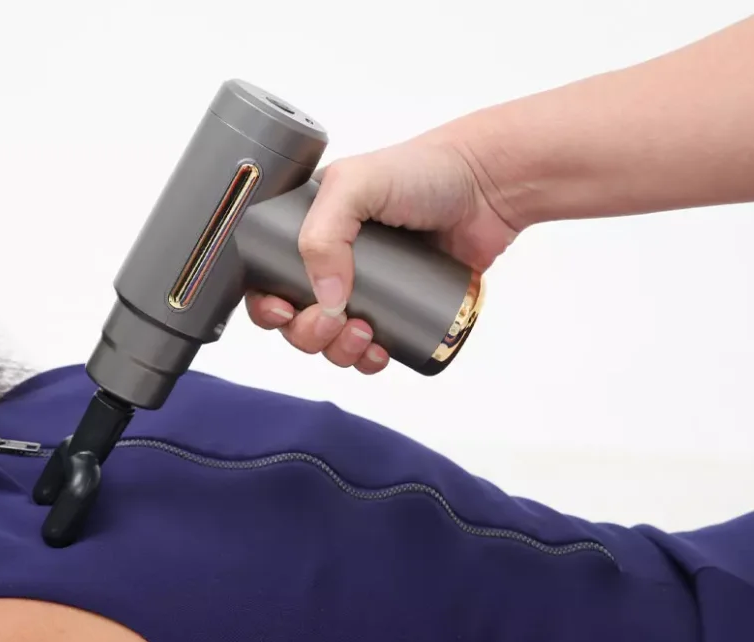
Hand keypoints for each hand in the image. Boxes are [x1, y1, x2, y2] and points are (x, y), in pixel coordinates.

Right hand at [244, 133, 517, 372]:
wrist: (488, 187)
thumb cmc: (424, 169)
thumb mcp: (356, 185)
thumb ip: (323, 233)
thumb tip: (323, 300)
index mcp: (307, 226)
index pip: (265, 276)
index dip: (265, 302)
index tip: (281, 311)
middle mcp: (331, 259)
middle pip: (295, 317)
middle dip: (307, 333)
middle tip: (334, 323)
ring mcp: (364, 287)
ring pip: (330, 339)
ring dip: (337, 350)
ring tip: (365, 336)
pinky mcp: (398, 309)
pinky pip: (369, 348)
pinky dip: (366, 360)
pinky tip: (378, 354)